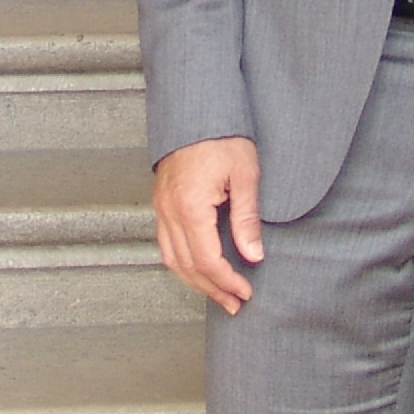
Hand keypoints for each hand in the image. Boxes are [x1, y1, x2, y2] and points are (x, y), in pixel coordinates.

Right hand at [153, 136, 262, 311]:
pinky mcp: (160, 202)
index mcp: (190, 206)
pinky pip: (165, 243)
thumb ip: (247, 218)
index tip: (245, 292)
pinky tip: (198, 268)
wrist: (196, 109)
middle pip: (186, 266)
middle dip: (211, 289)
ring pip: (171, 259)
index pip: (207, 260)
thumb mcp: (244, 175)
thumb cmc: (222, 136)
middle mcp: (169, 210)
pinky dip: (182, 262)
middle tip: (234, 304)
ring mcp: (161, 207)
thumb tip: (253, 255)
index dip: (227, 281)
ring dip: (195, 281)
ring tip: (218, 294)